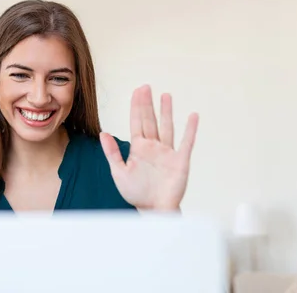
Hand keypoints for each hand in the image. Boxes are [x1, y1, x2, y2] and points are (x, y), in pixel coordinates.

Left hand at [100, 85, 198, 210]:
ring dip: (166, 111)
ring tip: (166, 95)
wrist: (153, 210)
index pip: (137, 122)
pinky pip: (186, 142)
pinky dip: (190, 129)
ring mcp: (167, 153)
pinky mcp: (180, 161)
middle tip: (146, 87)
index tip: (137, 91)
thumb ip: (112, 152)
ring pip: (167, 127)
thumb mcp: (119, 172)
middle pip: (150, 120)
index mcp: (138, 148)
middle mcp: (153, 147)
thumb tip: (103, 133)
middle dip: (147, 104)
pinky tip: (192, 116)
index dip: (136, 106)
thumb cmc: (137, 193)